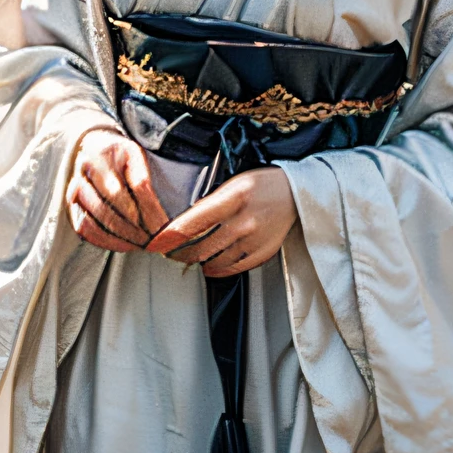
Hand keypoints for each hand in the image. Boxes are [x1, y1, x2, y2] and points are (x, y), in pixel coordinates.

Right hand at [66, 130, 170, 252]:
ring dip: (116, 238)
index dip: (134, 211)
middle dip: (128, 229)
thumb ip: (140, 176)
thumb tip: (149, 205)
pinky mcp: (72, 207)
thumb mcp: (135, 155)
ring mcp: (73, 193)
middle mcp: (80, 177)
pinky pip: (82, 229)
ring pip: (90, 223)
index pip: (115, 192)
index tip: (154, 225)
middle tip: (149, 240)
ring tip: (139, 244)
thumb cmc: (120, 154)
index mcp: (97, 159)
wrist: (94, 147)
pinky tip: (123, 245)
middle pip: (103, 210)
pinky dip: (102, 241)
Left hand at [146, 168, 297, 277]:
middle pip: (202, 246)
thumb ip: (211, 201)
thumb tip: (188, 220)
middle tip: (169, 253)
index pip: (194, 221)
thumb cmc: (263, 185)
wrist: (296, 194)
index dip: (171, 236)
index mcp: (234, 198)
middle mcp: (244, 221)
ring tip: (189, 258)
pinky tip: (210, 266)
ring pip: (215, 260)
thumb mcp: (234, 183)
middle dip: (180, 253)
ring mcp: (255, 239)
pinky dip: (218, 270)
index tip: (155, 244)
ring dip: (197, 262)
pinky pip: (234, 268)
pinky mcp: (263, 252)